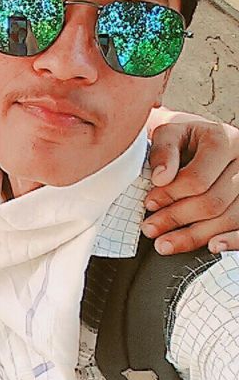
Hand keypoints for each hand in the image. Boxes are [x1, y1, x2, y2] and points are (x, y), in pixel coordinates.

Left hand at [143, 118, 238, 253]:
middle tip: (150, 228)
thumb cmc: (184, 138)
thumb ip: (163, 151)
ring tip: (164, 243)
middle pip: (212, 202)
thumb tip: (161, 177)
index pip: (197, 179)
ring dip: (193, 237)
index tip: (149, 203)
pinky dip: (230, 241)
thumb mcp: (169, 133)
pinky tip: (211, 246)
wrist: (201, 138)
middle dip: (176, 219)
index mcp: (223, 140)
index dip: (170, 195)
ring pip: (227, 219)